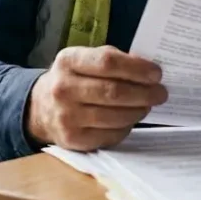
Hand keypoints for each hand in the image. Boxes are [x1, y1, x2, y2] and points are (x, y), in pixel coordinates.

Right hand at [25, 45, 168, 151]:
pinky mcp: (74, 139)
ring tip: (147, 105)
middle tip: (160, 93)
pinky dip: (126, 126)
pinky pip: (111, 134)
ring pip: (115, 116)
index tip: (156, 74)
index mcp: (68, 61)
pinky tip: (130, 118)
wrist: (40, 108)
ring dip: (138, 111)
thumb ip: (112, 60)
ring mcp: (67, 116)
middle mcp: (63, 88)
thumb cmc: (72, 79)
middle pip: (114, 92)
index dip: (136, 68)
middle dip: (144, 93)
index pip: (107, 62)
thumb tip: (147, 69)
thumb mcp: (84, 60)